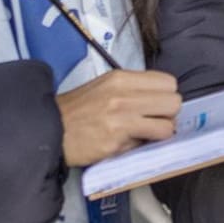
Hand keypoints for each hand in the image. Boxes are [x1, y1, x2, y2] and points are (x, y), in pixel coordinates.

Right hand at [56, 70, 181, 166]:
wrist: (50, 128)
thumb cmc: (77, 110)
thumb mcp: (104, 87)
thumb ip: (132, 90)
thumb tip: (160, 101)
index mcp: (121, 78)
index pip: (168, 81)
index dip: (166, 96)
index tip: (156, 105)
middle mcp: (123, 94)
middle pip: (174, 101)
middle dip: (167, 114)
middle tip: (153, 121)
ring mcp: (121, 117)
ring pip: (168, 124)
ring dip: (160, 131)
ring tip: (144, 133)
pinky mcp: (117, 140)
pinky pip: (149, 142)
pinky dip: (145, 144)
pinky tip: (130, 142)